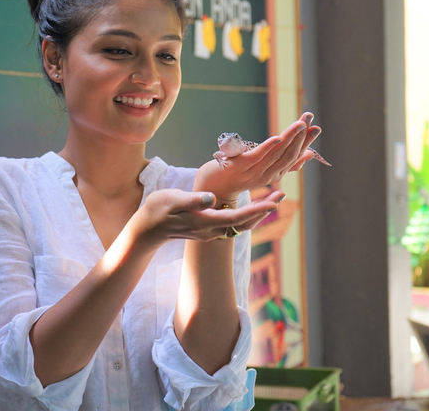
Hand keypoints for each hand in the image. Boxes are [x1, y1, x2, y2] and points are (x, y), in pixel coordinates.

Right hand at [125, 188, 282, 248]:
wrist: (147, 230)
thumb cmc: (157, 210)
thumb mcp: (172, 200)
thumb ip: (192, 200)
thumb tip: (211, 199)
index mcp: (204, 221)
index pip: (236, 217)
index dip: (256, 210)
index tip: (273, 202)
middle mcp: (211, 230)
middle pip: (244, 223)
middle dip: (264, 210)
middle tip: (281, 196)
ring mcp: (210, 232)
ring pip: (240, 225)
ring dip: (257, 214)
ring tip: (272, 200)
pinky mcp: (207, 230)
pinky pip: (233, 225)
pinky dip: (246, 216)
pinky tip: (252, 207)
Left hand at [194, 112, 321, 200]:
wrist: (212, 190)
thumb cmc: (239, 175)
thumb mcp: (264, 169)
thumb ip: (287, 164)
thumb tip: (310, 154)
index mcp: (275, 175)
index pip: (295, 157)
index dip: (306, 142)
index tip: (316, 127)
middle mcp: (267, 176)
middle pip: (289, 155)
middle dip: (301, 136)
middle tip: (309, 118)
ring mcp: (252, 173)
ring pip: (276, 155)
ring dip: (290, 138)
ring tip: (300, 123)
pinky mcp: (237, 168)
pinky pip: (256, 157)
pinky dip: (268, 147)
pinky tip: (277, 137)